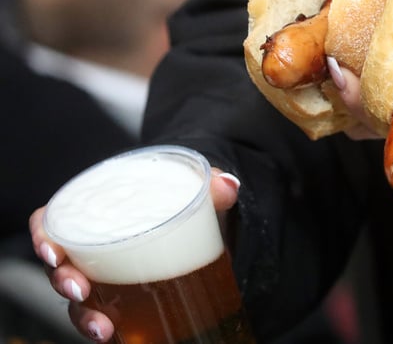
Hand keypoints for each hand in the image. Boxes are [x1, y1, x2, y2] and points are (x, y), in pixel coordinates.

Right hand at [29, 168, 241, 341]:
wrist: (202, 226)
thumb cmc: (182, 202)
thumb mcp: (195, 190)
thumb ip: (210, 184)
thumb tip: (227, 185)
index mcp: (98, 213)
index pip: (53, 221)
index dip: (43, 235)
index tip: (52, 250)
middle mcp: (93, 249)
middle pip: (61, 266)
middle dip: (63, 282)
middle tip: (79, 290)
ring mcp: (105, 278)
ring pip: (79, 302)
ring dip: (85, 317)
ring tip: (102, 327)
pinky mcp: (124, 302)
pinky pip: (106, 318)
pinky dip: (109, 330)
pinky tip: (118, 339)